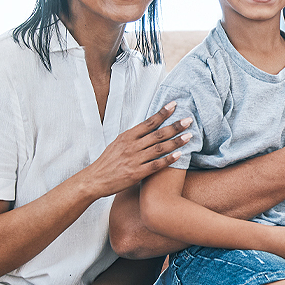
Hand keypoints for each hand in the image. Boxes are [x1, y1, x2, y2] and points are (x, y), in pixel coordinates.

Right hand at [76, 103, 190, 198]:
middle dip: (174, 126)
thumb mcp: (118, 144)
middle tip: (189, 119)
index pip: (148, 122)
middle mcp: (131, 146)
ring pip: (159, 148)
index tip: (174, 105)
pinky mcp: (136, 173)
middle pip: (157, 134)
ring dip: (176, 141)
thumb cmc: (108, 162)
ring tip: (189, 135)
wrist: (95, 179)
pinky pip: (156, 165)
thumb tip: (148, 127)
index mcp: (127, 137)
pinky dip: (168, 159)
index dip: (162, 113)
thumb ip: (133, 137)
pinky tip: (180, 155)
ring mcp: (134, 159)